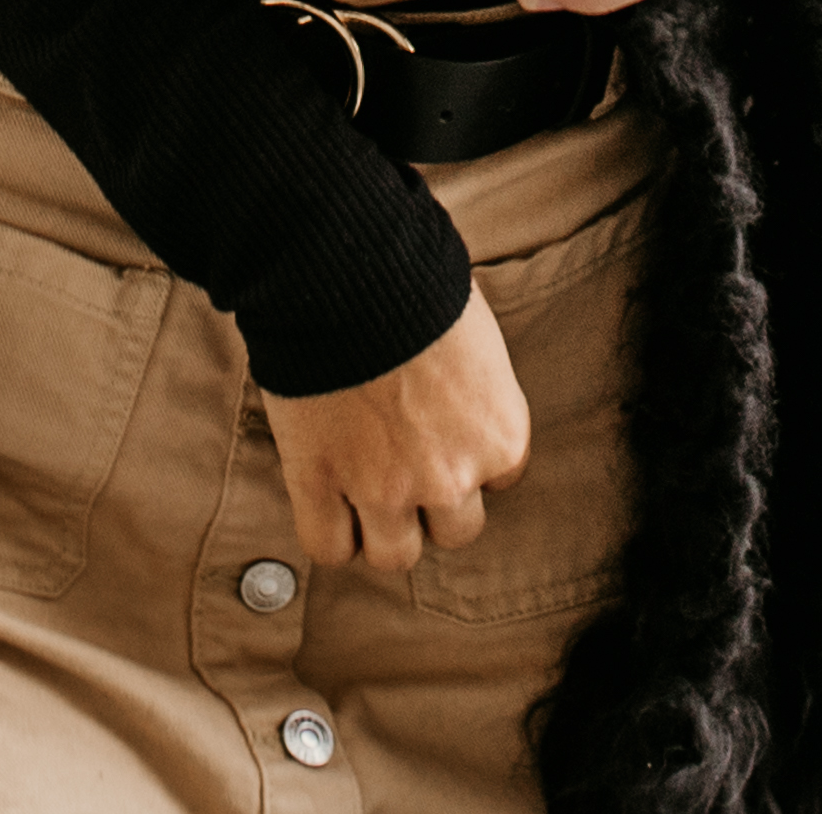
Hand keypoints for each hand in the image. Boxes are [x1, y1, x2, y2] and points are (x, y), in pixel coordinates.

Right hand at [262, 287, 531, 573]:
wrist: (347, 267)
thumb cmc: (415, 281)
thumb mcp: (473, 333)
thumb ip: (475, 384)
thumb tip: (457, 386)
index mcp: (501, 436)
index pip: (500, 483)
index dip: (467, 457)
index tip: (443, 434)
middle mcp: (452, 475)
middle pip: (455, 531)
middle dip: (431, 504)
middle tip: (403, 464)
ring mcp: (384, 486)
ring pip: (395, 555)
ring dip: (382, 528)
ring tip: (363, 492)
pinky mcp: (320, 481)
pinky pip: (328, 547)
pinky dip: (329, 534)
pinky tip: (325, 504)